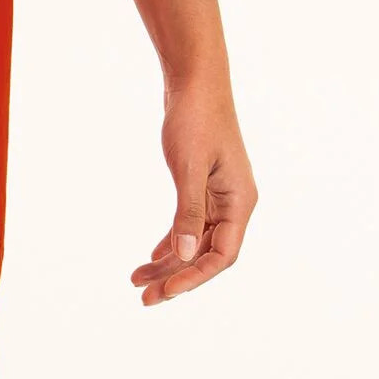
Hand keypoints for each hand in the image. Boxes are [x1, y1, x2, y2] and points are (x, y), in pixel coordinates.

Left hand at [132, 77, 256, 303]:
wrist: (194, 80)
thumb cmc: (196, 118)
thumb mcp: (189, 166)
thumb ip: (188, 211)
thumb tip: (183, 255)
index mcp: (240, 202)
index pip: (221, 255)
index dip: (193, 276)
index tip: (164, 291)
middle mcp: (234, 204)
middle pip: (206, 253)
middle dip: (176, 277)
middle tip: (143, 297)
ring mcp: (220, 196)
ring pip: (195, 240)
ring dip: (170, 261)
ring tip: (138, 280)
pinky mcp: (204, 186)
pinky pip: (190, 223)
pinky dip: (172, 239)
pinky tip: (153, 255)